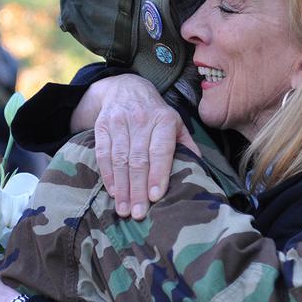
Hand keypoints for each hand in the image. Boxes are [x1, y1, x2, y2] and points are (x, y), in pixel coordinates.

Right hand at [83, 74, 198, 219]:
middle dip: (138, 189)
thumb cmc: (155, 113)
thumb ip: (186, 145)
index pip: (160, 150)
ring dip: (122, 187)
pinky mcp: (102, 126)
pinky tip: (113, 192)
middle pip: (138, 159)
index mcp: (163, 120)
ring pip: (120, 159)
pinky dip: (108, 175)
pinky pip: (103, 154)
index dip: (158, 174)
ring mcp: (119, 122)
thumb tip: (199, 170)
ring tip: (124, 209)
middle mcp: (140, 119)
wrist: (126, 88)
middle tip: (139, 213)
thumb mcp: (176, 123)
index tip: (156, 197)